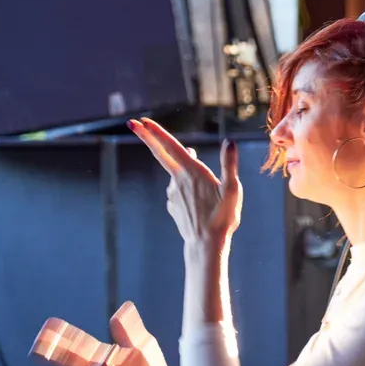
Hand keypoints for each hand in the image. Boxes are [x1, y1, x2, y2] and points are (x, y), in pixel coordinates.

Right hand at [30, 305, 183, 365]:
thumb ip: (131, 330)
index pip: (78, 342)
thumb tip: (123, 309)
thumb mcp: (144, 347)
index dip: (63, 335)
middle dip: (54, 351)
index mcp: (103, 355)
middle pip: (70, 359)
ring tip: (50, 357)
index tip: (49, 326)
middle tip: (39, 344)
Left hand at [128, 118, 241, 247]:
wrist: (206, 244)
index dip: (156, 132)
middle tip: (132, 123)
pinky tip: (199, 202)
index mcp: (191, 171)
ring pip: (177, 175)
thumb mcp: (232, 189)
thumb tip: (229, 142)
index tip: (142, 121)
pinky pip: (179, 191)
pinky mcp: (172, 205)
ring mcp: (172, 193)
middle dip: (146, 137)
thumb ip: (229, 165)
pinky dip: (187, 189)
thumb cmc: (222, 217)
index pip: (170, 146)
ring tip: (206, 189)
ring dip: (185, 172)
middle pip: (159, 153)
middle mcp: (177, 180)